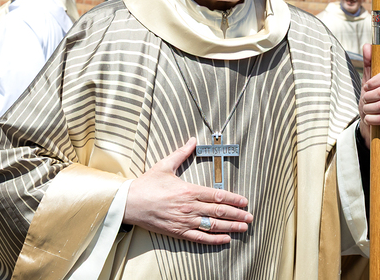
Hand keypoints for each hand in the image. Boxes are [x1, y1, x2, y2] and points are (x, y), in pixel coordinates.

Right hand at [124, 138, 252, 244]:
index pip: (217, 195)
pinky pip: (200, 238)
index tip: (244, 202)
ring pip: (213, 225)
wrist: (130, 203)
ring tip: (243, 228)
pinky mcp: (178, 231)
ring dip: (230, 227)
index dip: (233, 199)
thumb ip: (181, 153)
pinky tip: (225, 240)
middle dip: (237, 215)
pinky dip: (214, 239)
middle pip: (219, 211)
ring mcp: (185, 221)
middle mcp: (190, 207)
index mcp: (189, 190)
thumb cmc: (147, 184)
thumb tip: (193, 140)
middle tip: (250, 217)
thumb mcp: (165, 165)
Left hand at [359, 45, 379, 146]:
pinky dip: (372, 119)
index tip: (366, 86)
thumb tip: (367, 45)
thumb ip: (369, 65)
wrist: (376, 126)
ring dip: (369, 109)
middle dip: (369, 97)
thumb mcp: (369, 84)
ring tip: (367, 110)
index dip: (375, 80)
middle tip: (365, 100)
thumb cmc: (374, 103)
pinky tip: (369, 119)